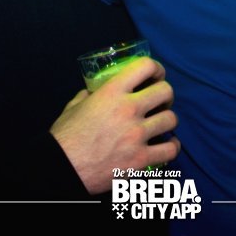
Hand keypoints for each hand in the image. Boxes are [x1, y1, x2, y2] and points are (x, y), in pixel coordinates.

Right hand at [51, 57, 178, 194]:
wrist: (63, 169)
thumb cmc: (65, 136)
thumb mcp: (75, 105)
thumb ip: (90, 94)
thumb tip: (96, 90)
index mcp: (111, 92)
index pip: (146, 66)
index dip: (156, 69)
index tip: (156, 76)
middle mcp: (128, 109)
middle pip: (166, 91)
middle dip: (165, 95)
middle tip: (159, 102)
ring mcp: (137, 135)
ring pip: (171, 119)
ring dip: (167, 121)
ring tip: (161, 125)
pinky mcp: (141, 159)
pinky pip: (170, 149)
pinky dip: (172, 147)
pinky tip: (167, 145)